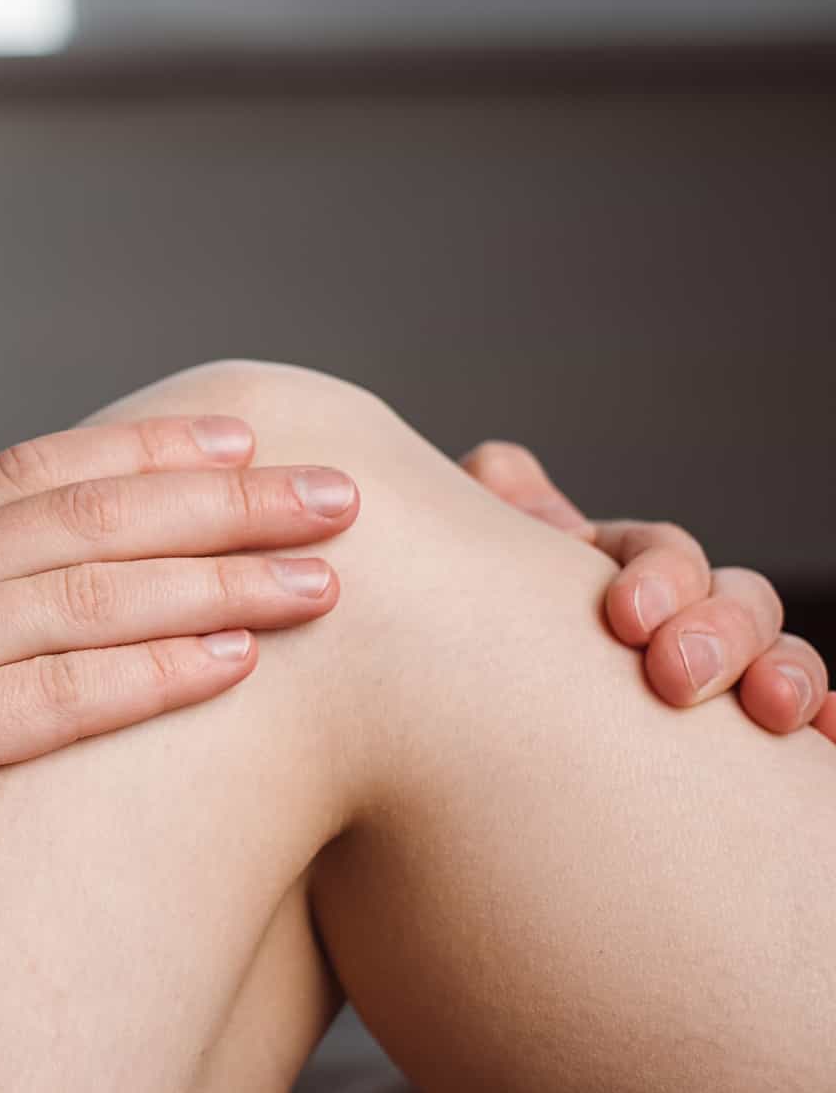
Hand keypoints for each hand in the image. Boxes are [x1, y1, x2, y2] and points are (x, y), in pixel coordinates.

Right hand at [0, 415, 360, 958]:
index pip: (27, 473)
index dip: (140, 454)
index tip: (230, 443)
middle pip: (85, 516)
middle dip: (222, 502)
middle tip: (330, 487)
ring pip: (93, 594)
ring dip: (220, 581)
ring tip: (324, 575)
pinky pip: (60, 699)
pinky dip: (155, 674)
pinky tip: (234, 665)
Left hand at [461, 440, 831, 740]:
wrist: (428, 744)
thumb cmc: (442, 658)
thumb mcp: (448, 589)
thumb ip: (472, 528)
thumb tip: (496, 469)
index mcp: (609, 573)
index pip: (663, 554)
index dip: (660, 576)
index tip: (625, 619)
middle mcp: (673, 623)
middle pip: (735, 602)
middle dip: (724, 631)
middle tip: (678, 677)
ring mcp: (708, 685)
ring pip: (777, 660)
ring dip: (788, 674)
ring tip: (774, 714)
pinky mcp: (727, 755)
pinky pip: (800, 733)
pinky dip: (828, 724)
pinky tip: (828, 734)